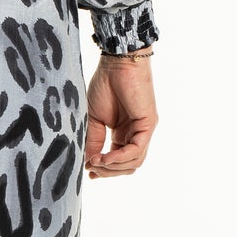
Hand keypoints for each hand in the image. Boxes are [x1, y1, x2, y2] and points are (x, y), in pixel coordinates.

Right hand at [85, 56, 157, 179]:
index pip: (118, 161)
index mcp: (123, 133)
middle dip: (109, 172)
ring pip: (134, 162)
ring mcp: (143, 131)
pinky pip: (136, 150)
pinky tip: (105, 156)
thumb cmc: (105, 85)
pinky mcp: (148, 125)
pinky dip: (119, 157)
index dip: (105, 170)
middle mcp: (135, 134)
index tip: (88, 172)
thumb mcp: (92, 119)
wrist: (116, 64)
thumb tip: (89, 163)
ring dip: (113, 166)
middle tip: (92, 170)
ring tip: (96, 161)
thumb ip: (92, 141)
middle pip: (128, 166)